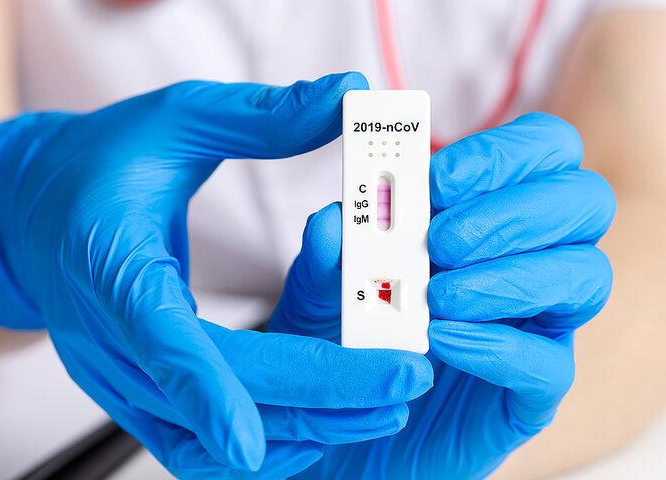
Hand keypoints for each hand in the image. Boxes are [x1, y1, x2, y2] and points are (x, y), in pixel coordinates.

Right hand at [0, 73, 433, 477]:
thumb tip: (349, 95)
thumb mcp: (175, 120)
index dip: (205, 390)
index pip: (157, 336)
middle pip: (204, 397)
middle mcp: (104, 334)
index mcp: (106, 260)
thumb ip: (261, 117)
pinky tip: (320, 424)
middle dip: (312, 400)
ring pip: (200, 441)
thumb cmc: (100, 162)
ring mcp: (113, 374)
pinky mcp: (131, 392)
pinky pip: (191, 444)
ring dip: (293, 432)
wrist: (33, 213)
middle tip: (405, 382)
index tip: (257, 438)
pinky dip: (256, 445)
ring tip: (380, 406)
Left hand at [270, 113, 615, 478]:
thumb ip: (325, 256)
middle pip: (584, 202)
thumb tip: (331, 220)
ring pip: (584, 277)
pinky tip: (442, 341)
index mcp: (490, 213)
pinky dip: (496, 346)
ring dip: (508, 277)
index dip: (503, 154)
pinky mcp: (530, 392)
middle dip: (514, 212)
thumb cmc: (345, 341)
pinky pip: (549, 363)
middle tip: (442, 241)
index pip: (544, 152)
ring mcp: (538, 327)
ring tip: (437, 297)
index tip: (438, 179)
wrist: (346, 425)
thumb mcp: (319, 292)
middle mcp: (528, 260)